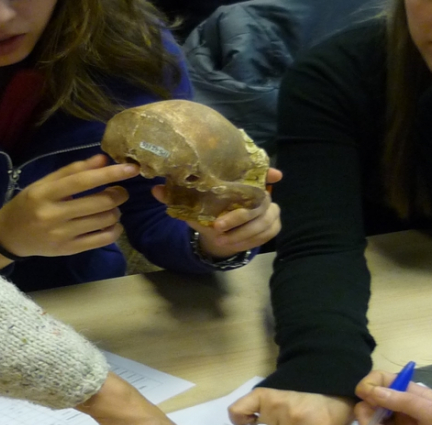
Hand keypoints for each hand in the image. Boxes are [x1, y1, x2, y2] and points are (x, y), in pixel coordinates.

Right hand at [0, 155, 137, 257]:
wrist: (9, 236)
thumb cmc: (27, 204)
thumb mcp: (44, 183)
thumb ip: (73, 170)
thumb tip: (103, 160)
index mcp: (44, 193)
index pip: (83, 181)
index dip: (110, 174)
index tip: (131, 168)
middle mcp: (53, 215)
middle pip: (98, 203)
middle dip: (118, 194)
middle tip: (121, 191)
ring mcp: (61, 235)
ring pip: (103, 221)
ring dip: (116, 211)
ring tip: (111, 207)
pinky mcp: (68, 250)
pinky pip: (101, 241)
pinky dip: (114, 230)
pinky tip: (113, 224)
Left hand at [152, 168, 282, 258]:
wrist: (219, 233)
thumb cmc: (207, 212)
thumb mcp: (192, 204)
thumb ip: (175, 196)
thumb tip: (155, 189)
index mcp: (242, 181)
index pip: (262, 172)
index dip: (269, 173)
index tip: (277, 176)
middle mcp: (261, 193)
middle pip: (258, 203)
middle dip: (238, 217)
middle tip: (218, 228)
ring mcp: (271, 209)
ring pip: (262, 222)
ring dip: (241, 234)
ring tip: (222, 240)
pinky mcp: (274, 224)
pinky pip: (267, 233)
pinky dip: (249, 241)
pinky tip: (234, 244)